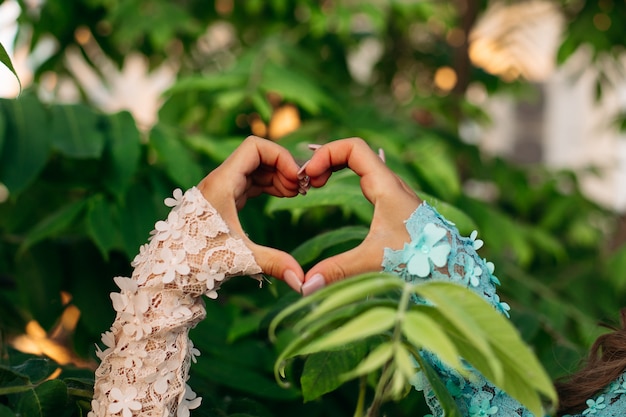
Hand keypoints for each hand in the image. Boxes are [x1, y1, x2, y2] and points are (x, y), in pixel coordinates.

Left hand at [197, 135, 303, 291]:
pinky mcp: (223, 201)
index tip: (297, 180)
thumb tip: (303, 282)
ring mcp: (222, 190)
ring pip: (255, 169)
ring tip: (296, 194)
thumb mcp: (240, 258)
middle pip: (259, 155)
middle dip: (283, 167)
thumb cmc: (197, 263)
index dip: (281, 157)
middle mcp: (220, 181)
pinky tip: (283, 197)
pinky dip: (269, 186)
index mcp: (222, 183)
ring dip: (278, 176)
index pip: (255, 147)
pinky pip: (250, 183)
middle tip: (303, 189)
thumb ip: (274, 263)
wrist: (168, 273)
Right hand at [300, 138, 421, 295]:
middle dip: (326, 160)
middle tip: (305, 182)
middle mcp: (390, 184)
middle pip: (353, 153)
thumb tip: (305, 285)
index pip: (353, 147)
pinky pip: (364, 179)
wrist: (456, 266)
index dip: (326, 154)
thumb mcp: (376, 261)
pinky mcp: (394, 206)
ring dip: (334, 168)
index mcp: (386, 186)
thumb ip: (339, 270)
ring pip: (360, 165)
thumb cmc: (423, 258)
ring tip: (313, 187)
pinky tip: (332, 195)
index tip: (308, 178)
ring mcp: (393, 193)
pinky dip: (344, 179)